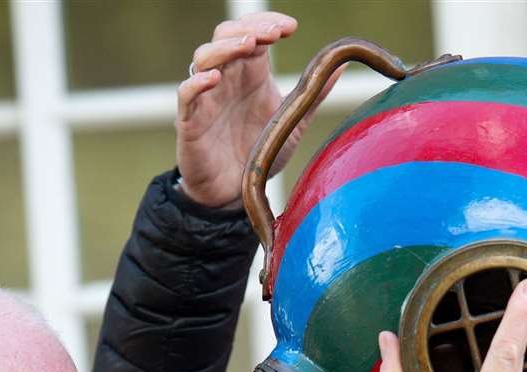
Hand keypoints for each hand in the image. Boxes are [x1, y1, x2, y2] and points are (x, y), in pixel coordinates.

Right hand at [177, 12, 303, 207]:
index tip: (291, 27)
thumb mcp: (293, 121)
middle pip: (225, 36)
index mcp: (250, 74)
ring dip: (224, 47)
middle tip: (273, 33)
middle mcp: (227, 79)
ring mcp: (206, 97)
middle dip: (248, 28)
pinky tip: (213, 78)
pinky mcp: (190, 121)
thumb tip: (340, 65)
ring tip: (248, 45)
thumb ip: (313, 94)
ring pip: (203, 57)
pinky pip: (186, 94)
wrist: (235, 193)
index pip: (252, 33)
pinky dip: (196, 83)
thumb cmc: (259, 152)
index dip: (267, 23)